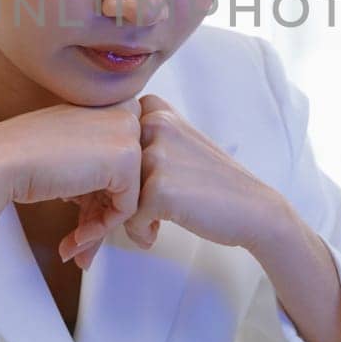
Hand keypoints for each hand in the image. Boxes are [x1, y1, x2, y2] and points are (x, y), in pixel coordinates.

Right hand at [0, 98, 143, 267]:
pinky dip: (101, 229)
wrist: (0, 161)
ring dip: (99, 228)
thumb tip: (123, 204)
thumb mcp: (73, 156)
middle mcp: (125, 112)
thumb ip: (102, 170)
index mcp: (112, 104)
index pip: (125, 161)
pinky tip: (75, 239)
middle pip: (129, 179)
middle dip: (103, 216)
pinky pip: (127, 208)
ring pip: (130, 196)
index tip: (82, 218)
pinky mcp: (127, 158)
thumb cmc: (26, 158)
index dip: (104, 196)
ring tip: (75, 249)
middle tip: (81, 242)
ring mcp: (128, 133)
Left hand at [60, 93, 288, 267]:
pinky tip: (156, 234)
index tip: (113, 194)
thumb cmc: (211, 182)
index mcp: (154, 107)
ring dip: (122, 218)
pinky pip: (129, 218)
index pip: (108, 142)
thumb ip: (140, 140)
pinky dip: (140, 232)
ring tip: (146, 226)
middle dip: (106, 199)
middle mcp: (153, 123)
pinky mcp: (158, 188)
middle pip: (107, 167)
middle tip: (118, 218)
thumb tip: (87, 159)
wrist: (253, 209)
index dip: (107, 172)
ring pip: (114, 194)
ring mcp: (156, 154)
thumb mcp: (176, 143)